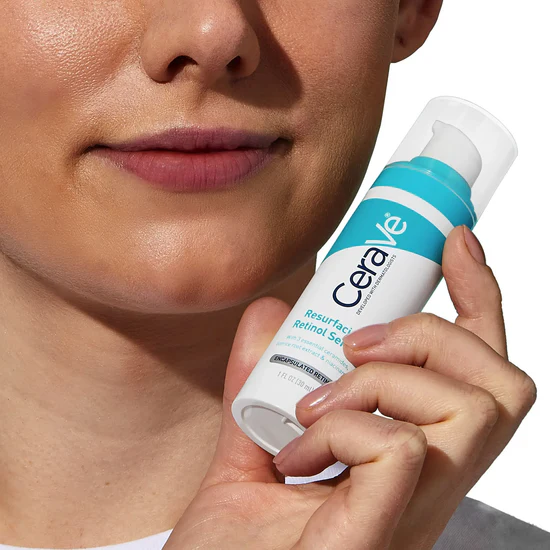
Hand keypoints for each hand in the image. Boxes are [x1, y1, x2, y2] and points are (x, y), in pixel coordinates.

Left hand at [164, 226, 535, 549]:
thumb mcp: (246, 444)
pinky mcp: (381, 536)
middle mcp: (429, 488)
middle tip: (356, 344)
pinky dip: (348, 424)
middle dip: (432, 331)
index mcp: (411, 463)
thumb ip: (259, 377)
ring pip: (468, 406)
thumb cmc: (234, 544)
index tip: (455, 245)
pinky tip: (302, 451)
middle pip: (501, 383)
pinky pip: (402, 447)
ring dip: (382, 379)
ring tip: (316, 404)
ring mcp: (414, 514)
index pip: (479, 373)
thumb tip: (272, 311)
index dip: (478, 302)